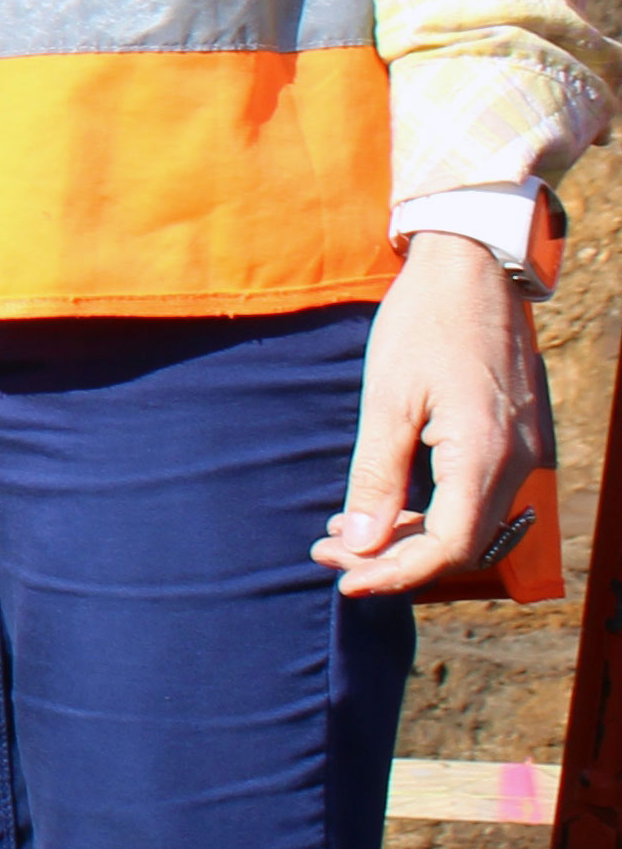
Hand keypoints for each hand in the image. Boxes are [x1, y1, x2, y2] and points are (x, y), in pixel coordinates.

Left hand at [318, 230, 551, 597]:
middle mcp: (517, 464)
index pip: (448, 548)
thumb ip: (375, 477)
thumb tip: (360, 544)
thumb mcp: (386, 400)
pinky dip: (430, 510)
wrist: (470, 269)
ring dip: (408, 537)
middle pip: (459, 545)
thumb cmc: (423, 325)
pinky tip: (382, 504)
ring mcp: (522, 453)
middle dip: (392, 558)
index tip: (343, 580)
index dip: (396, 573)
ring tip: (342, 532)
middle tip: (326, 552)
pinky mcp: (513, 441)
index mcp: (485, 456)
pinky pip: (475, 497)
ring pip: (468, 524)